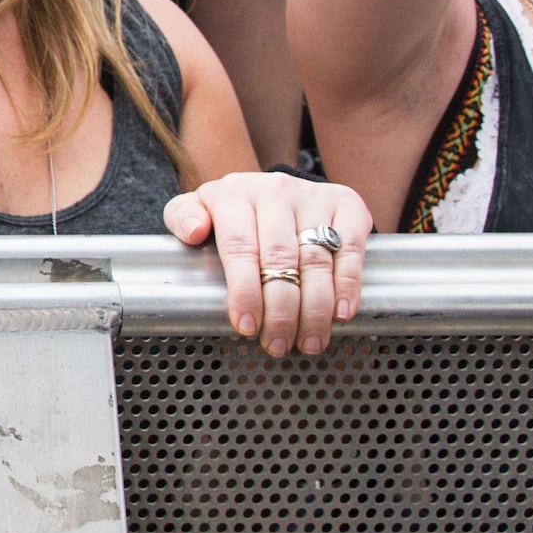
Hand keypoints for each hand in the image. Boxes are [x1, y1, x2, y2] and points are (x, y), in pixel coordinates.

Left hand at [171, 172, 372, 356]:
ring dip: (314, 308)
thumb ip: (182, 217)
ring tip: (309, 341)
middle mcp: (275, 191)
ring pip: (316, 260)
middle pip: (280, 258)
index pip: (240, 247)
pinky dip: (348, 285)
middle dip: (280, 310)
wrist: (278, 189)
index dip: (244, 291)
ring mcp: (313, 197)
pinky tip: (341, 314)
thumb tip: (193, 232)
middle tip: (278, 344)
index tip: (246, 326)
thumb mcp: (200, 208)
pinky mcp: (347, 205)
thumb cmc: (234, 212)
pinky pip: (350, 249)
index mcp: (234, 193)